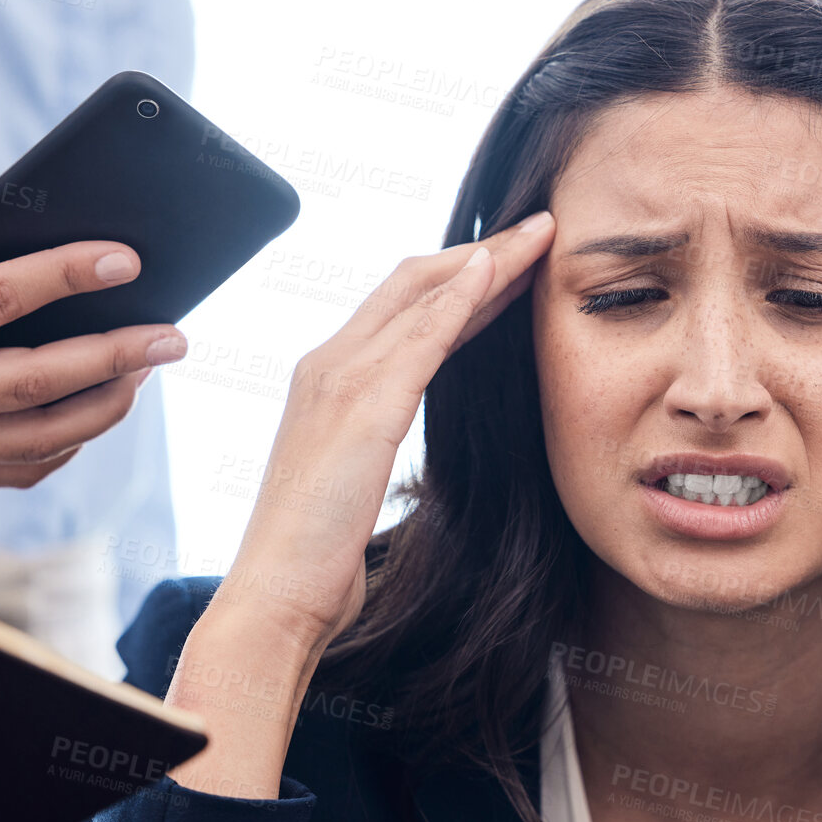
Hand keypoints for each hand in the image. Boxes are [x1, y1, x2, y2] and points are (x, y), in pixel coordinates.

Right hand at [0, 167, 188, 485]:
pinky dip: (66, 444)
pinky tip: (97, 407)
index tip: (127, 258)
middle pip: (36, 382)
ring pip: (38, 439)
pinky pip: (15, 471)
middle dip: (116, 356)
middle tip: (176, 334)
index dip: (65, 275)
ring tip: (148, 368)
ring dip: (105, 405)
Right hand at [207, 211, 556, 660]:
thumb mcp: (352, 476)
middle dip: (483, 250)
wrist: (279, 593)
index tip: (516, 261)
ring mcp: (339, 379)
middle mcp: (328, 364)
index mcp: (328, 379)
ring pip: (423, 294)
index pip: (404, 305)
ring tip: (541, 237)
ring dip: (488, 261)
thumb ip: (372, 436)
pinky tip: (497, 274)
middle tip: (542, 228)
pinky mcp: (362, 407)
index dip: (463, 277)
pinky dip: (460, 298)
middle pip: (415, 280)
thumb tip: (392, 431)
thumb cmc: (318, 551)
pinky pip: (420, 336)